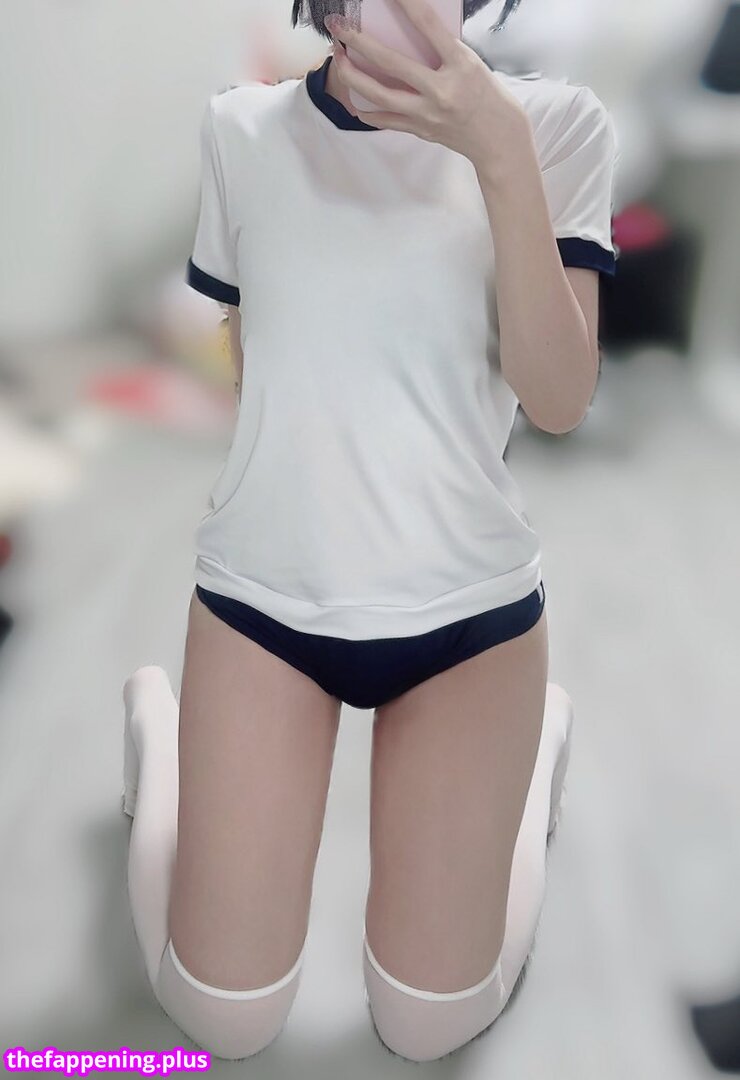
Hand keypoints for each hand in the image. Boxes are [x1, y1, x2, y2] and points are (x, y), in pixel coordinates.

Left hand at [325, 0, 529, 170]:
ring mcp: (428, 114)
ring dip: (353, 75)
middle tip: (338, 26)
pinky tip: (353, 97)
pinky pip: (386, 120)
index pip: (428, 25)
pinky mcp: (421, 130)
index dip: (406, 5)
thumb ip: (444, 50)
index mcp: (460, 64)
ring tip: (339, 59)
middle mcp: (441, 90)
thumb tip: (412, 32)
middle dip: (358, 41)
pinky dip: (366, 109)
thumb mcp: (472, 63)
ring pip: (380, 94)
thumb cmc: (488, 95)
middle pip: (390, 63)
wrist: (498, 139)